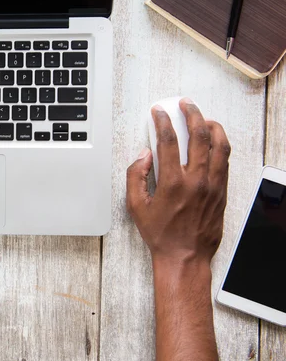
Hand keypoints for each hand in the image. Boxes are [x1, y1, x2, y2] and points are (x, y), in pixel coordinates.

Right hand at [126, 98, 231, 264]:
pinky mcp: (222, 191)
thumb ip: (135, 176)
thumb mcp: (136, 206)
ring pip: (220, 145)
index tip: (159, 111)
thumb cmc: (161, 234)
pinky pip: (226, 160)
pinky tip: (213, 139)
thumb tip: (143, 155)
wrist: (185, 256)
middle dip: (191, 114)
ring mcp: (213, 185)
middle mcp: (197, 181)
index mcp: (173, 183)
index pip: (169, 141)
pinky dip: (220, 144)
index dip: (162, 121)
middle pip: (199, 136)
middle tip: (185, 104)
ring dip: (212, 126)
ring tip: (203, 118)